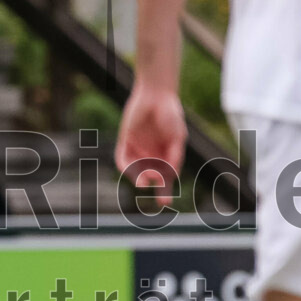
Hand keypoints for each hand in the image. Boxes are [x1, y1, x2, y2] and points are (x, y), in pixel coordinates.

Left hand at [115, 83, 186, 206]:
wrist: (156, 95)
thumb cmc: (170, 115)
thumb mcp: (177, 137)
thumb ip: (175, 155)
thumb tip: (171, 175)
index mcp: (166, 155)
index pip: (165, 177)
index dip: (164, 192)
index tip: (165, 204)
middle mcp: (151, 154)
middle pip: (150, 176)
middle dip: (153, 182)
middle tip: (157, 180)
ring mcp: (138, 148)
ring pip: (136, 170)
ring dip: (139, 177)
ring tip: (144, 181)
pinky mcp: (125, 141)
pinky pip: (122, 158)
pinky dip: (126, 166)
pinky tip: (132, 170)